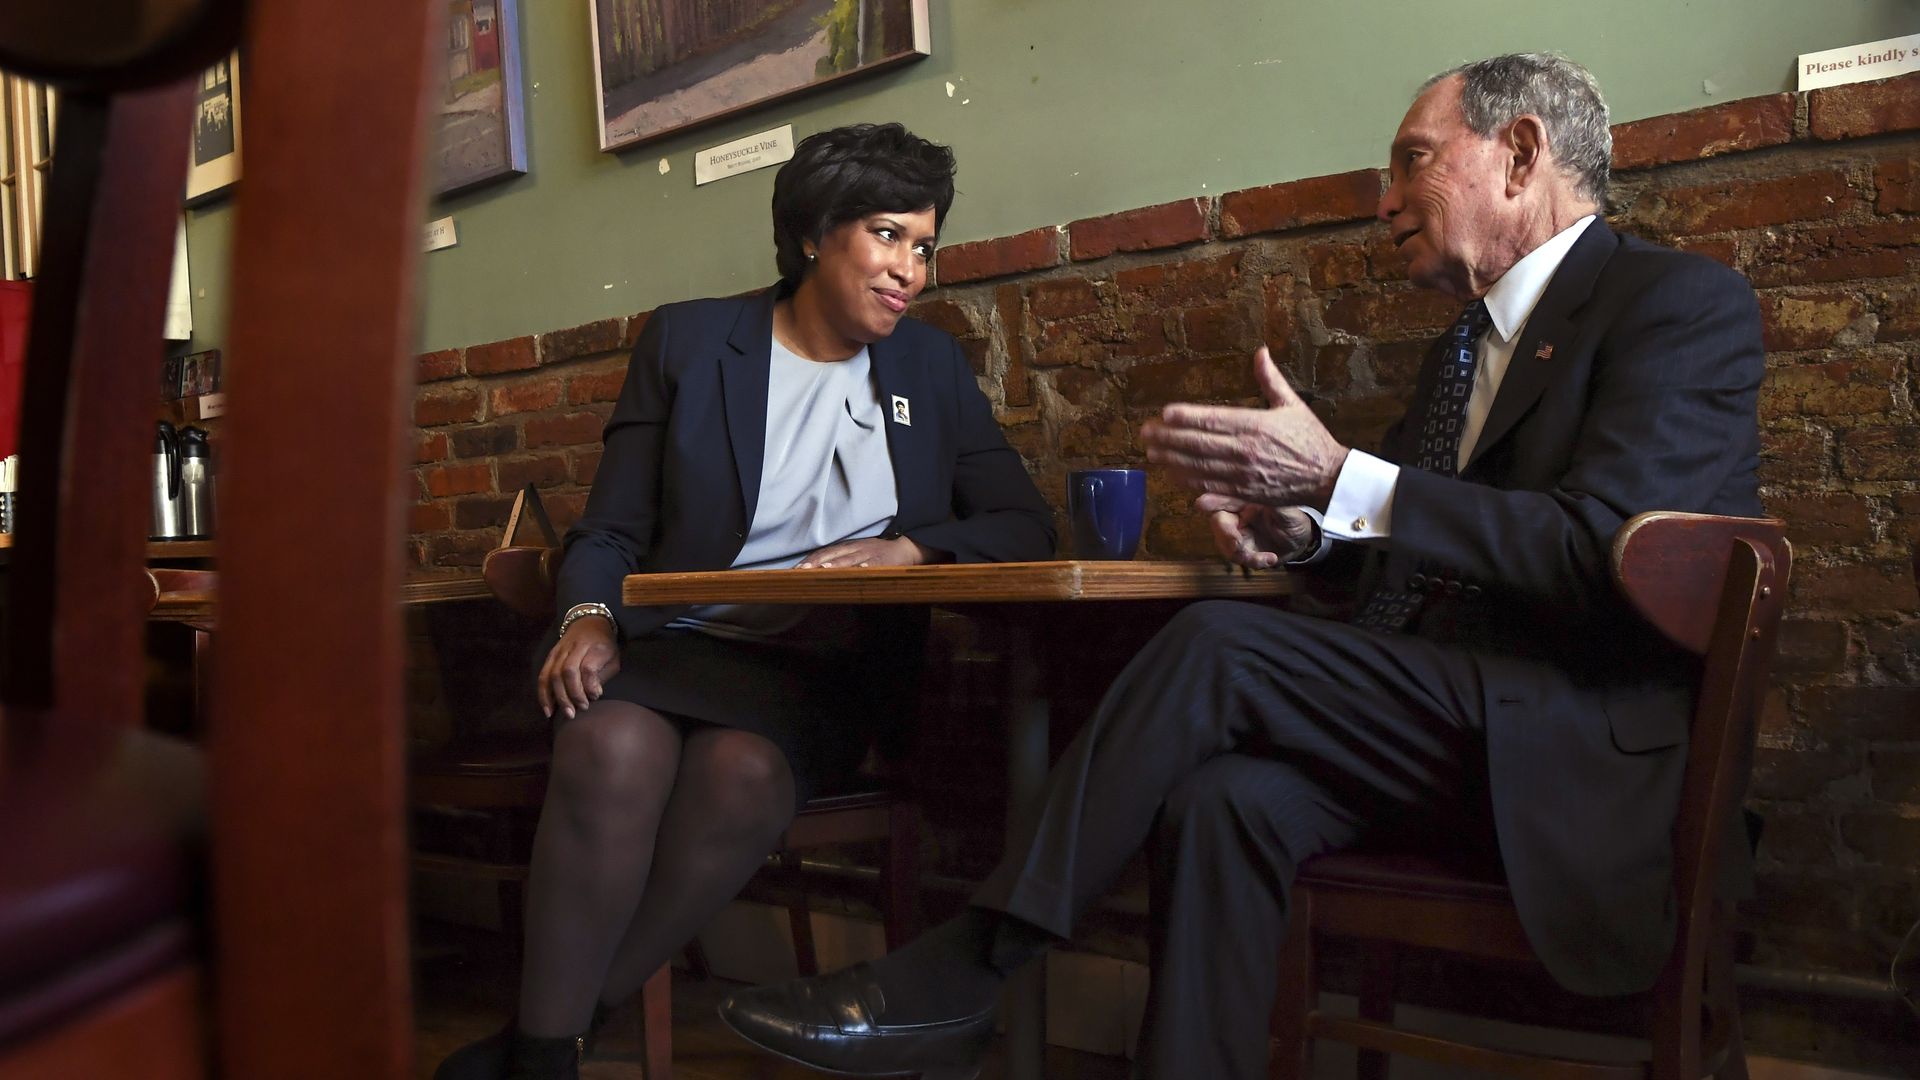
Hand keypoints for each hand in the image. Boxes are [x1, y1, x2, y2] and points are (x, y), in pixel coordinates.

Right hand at [538, 615, 620, 719]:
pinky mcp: (550, 655)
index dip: (589, 685)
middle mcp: (575, 647)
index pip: (588, 667)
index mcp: (595, 646)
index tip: (595, 696)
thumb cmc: (604, 645)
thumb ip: (603, 675)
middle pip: (567, 672)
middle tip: (577, 712)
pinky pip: (543, 675)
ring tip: (564, 713)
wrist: (589, 621)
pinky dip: (544, 693)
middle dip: (571, 695)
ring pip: (553, 674)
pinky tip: (547, 708)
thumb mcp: (613, 657)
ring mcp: (560, 650)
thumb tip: (593, 694)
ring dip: (557, 697)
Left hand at [795, 535, 931, 568]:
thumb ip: (838, 562)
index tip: (794, 569)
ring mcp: (868, 554)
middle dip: (816, 562)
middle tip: (801, 570)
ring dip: (836, 564)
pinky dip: (865, 567)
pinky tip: (858, 570)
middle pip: (831, 554)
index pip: (823, 552)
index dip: (809, 560)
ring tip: (823, 569)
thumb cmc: (876, 554)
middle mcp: (854, 549)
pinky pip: (872, 564)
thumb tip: (816, 573)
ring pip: (849, 559)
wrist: (904, 548)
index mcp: (845, 547)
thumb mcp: (855, 554)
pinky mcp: (883, 560)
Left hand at [1141, 346, 1348, 507]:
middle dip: (1169, 439)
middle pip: (1199, 445)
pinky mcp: (1245, 494)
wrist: (1327, 477)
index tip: (1164, 413)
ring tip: (1152, 454)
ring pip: (1200, 468)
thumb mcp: (1292, 404)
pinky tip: (1174, 477)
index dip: (1186, 417)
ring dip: (1173, 461)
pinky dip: (1191, 484)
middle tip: (1146, 434)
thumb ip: (1270, 379)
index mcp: (1256, 425)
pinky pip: (1212, 489)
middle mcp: (1246, 451)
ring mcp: (1243, 475)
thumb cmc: (1310, 439)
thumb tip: (1260, 352)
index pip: (1213, 420)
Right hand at [1195, 494, 1317, 568]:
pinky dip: (1253, 561)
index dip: (1212, 501)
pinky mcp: (1242, 549)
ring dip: (1241, 554)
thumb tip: (1259, 491)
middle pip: (1219, 522)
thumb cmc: (1293, 519)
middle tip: (1237, 545)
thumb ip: (1271, 502)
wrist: (1301, 541)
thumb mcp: (1287, 510)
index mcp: (1245, 500)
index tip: (1201, 504)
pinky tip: (1270, 559)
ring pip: (1224, 544)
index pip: (1225, 498)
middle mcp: (1237, 515)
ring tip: (1264, 559)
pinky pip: (1238, 557)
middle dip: (1225, 535)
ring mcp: (1237, 533)